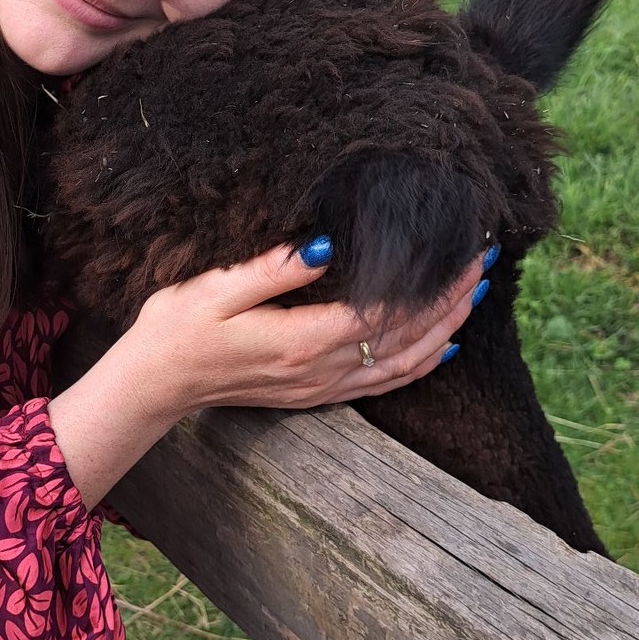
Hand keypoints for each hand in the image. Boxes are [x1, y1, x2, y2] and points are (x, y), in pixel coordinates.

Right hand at [49, 242, 482, 507]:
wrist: (156, 383)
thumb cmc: (177, 326)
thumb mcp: (215, 287)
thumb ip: (272, 268)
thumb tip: (327, 245)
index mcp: (300, 340)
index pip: (386, 312)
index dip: (431, 286)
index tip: (461, 252)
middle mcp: (318, 371)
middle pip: (405, 340)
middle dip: (450, 302)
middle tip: (482, 263)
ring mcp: (319, 389)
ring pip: (401, 366)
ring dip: (444, 331)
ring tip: (474, 296)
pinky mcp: (314, 395)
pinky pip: (382, 384)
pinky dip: (419, 364)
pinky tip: (441, 345)